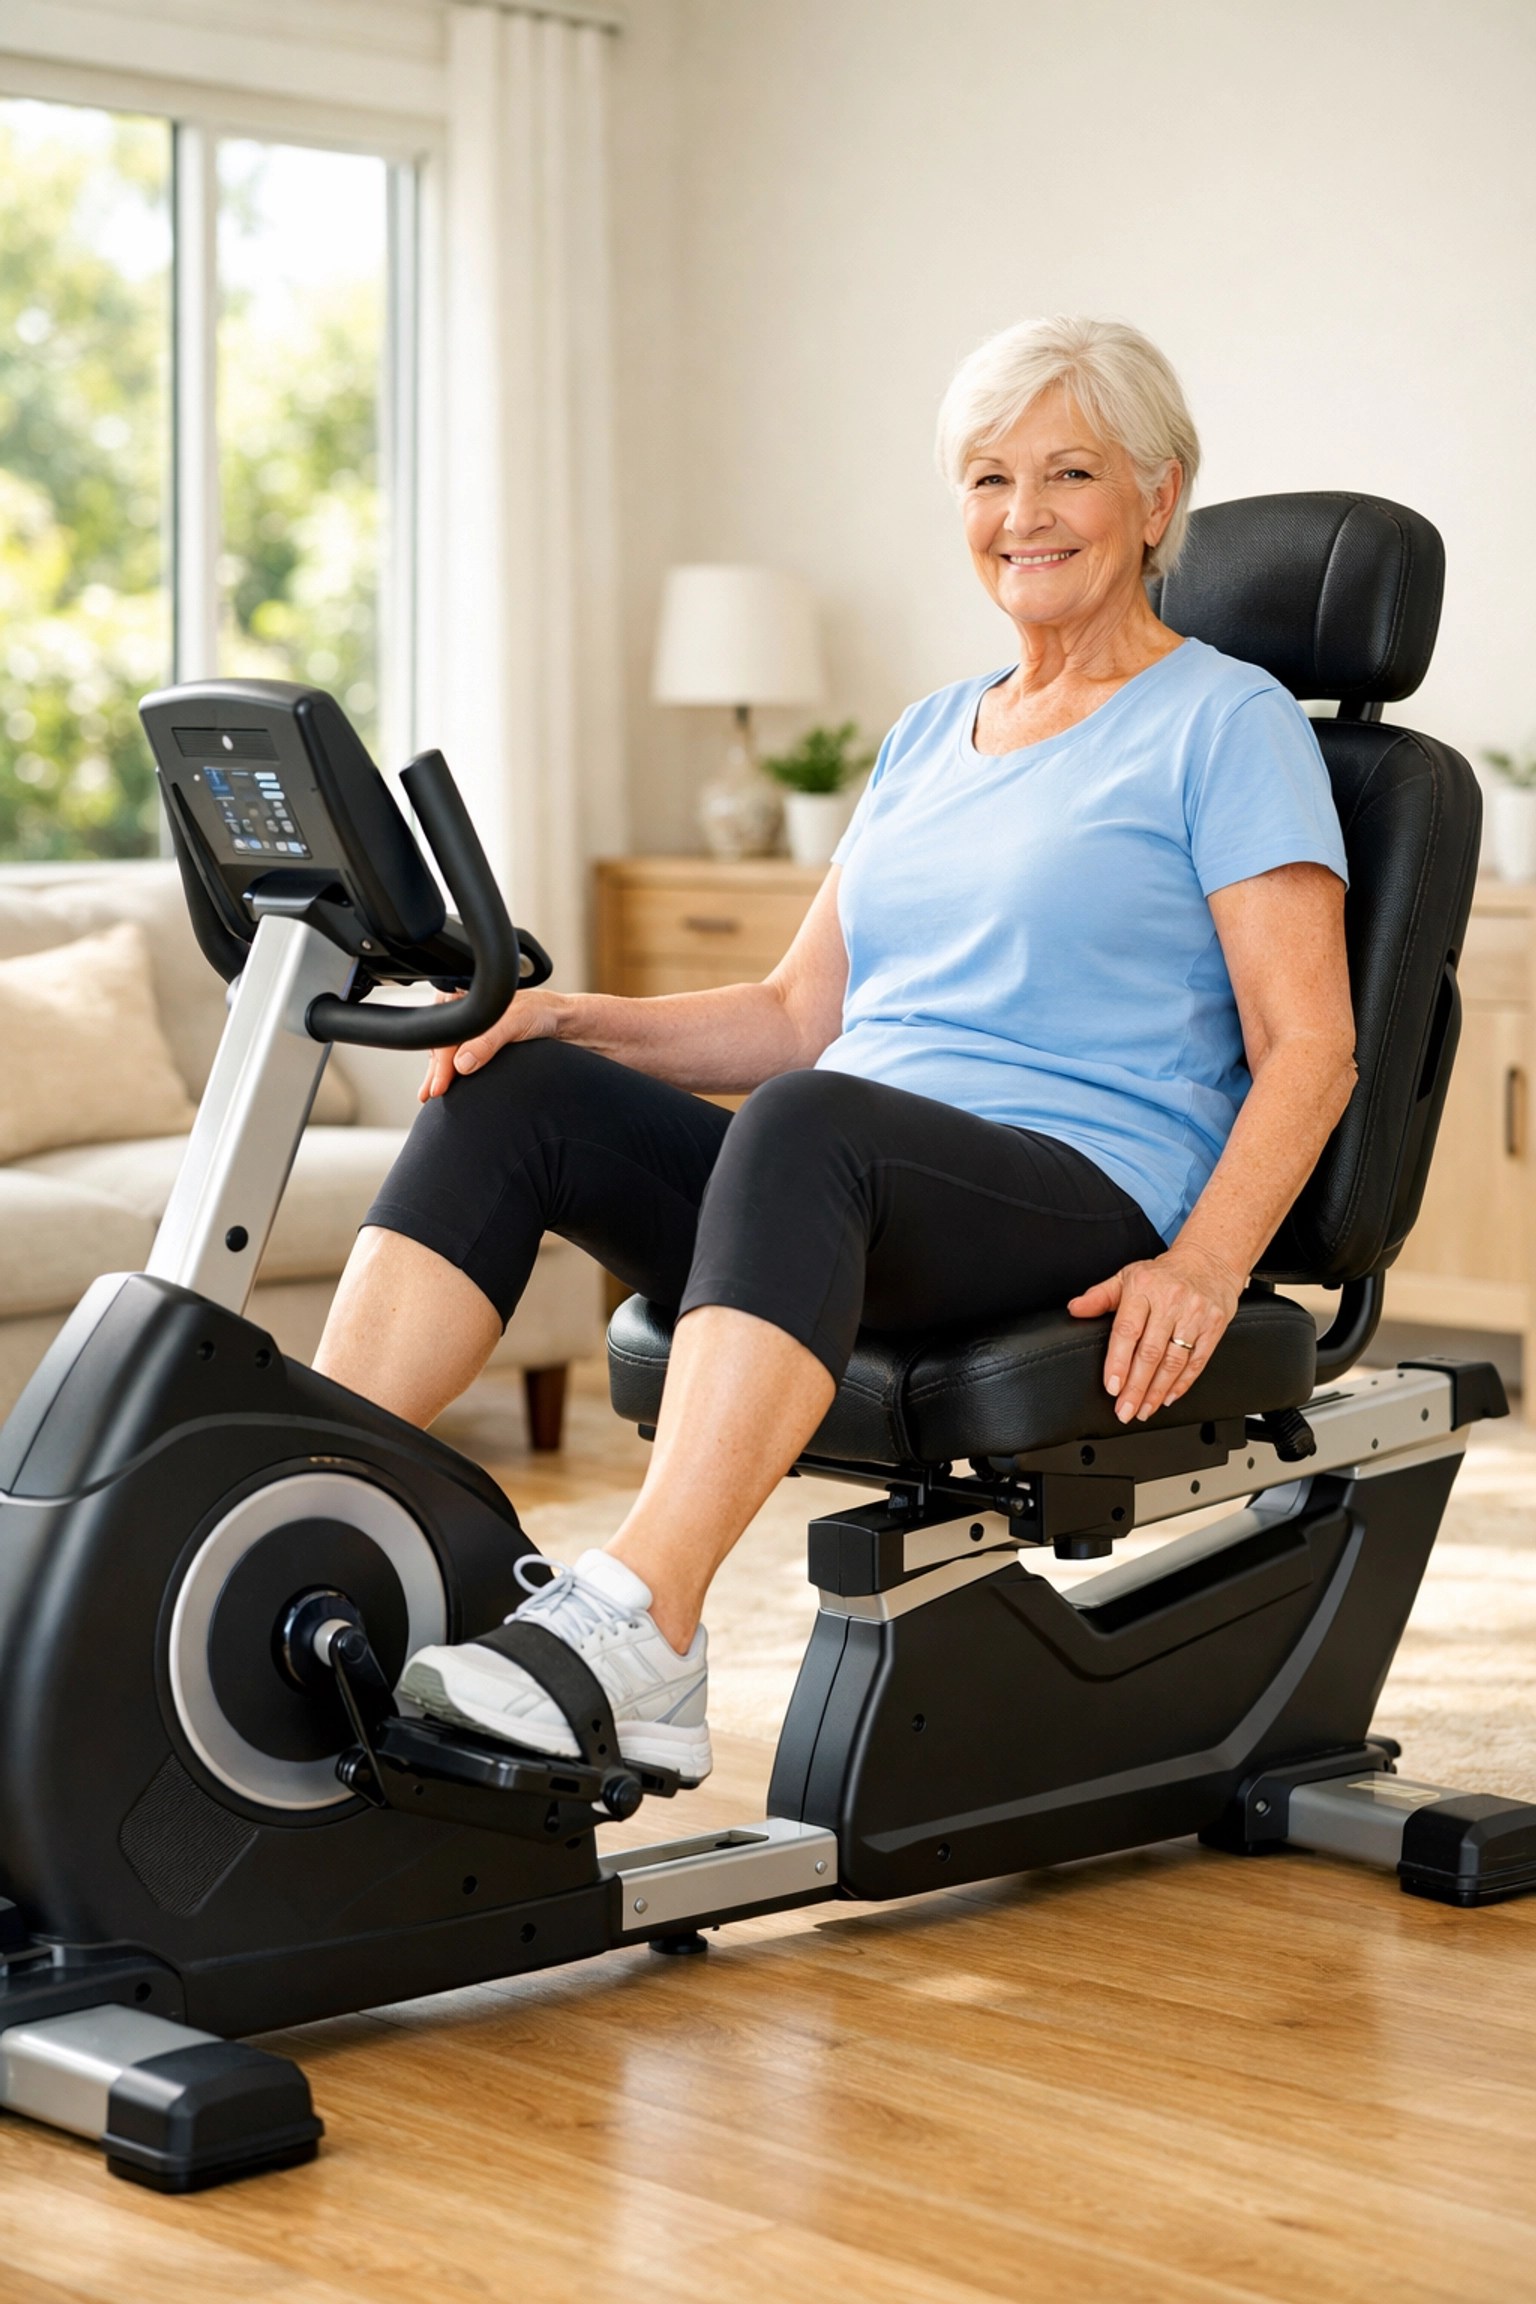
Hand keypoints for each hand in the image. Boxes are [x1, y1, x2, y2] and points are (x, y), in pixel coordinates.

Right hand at [419, 988, 561, 1100]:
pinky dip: (455, 1072)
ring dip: (441, 1073)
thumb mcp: (516, 1022)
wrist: (567, 1022)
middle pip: (443, 1045)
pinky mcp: (486, 1042)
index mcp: (469, 999)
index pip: (445, 1035)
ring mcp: (476, 1029)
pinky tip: (450, 1084)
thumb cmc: (544, 1013)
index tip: (440, 1085)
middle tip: (433, 1094)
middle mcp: (470, 1013)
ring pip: (451, 1053)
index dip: (440, 1062)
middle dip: (436, 1070)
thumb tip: (462, 1063)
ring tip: (433, 1092)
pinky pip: (463, 1058)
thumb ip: (488, 1041)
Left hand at [1067, 1243, 1245, 1422]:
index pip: (1127, 1331)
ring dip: (1157, 1391)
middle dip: (1136, 1387)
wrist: (1209, 1261)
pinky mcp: (1214, 1326)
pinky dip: (1182, 1383)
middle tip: (1125, 1410)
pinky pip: (1198, 1361)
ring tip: (1144, 1409)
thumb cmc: (1162, 1274)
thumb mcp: (1127, 1277)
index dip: (1119, 1362)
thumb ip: (1100, 1297)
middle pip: (1151, 1352)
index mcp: (1143, 1288)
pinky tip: (1168, 1397)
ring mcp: (1195, 1314)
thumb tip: (1075, 1309)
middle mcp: (1170, 1301)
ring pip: (1174, 1361)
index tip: (1112, 1387)